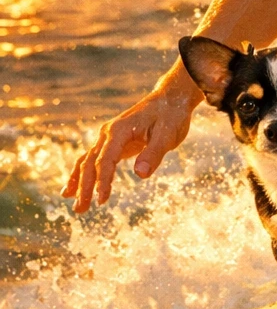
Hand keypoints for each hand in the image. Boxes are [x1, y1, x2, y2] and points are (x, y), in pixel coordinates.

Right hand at [62, 72, 198, 213]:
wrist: (170, 98)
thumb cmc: (171, 116)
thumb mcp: (167, 135)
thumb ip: (153, 154)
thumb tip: (140, 174)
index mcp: (119, 130)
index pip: (105, 160)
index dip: (102, 181)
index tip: (102, 200)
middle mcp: (108, 132)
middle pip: (90, 163)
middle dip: (84, 187)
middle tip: (80, 210)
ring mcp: (108, 137)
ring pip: (88, 161)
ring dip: (80, 183)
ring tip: (76, 205)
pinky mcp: (113, 141)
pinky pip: (93, 159)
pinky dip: (82, 174)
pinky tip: (73, 189)